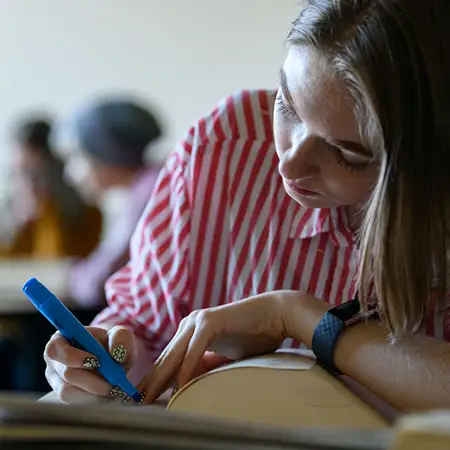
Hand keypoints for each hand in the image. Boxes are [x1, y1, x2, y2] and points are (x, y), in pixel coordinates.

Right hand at [44, 326, 135, 403]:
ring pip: (69, 392)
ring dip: (94, 392)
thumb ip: (120, 338)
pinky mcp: (65, 396)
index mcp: (61, 339)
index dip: (74, 356)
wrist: (115, 360)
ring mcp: (56, 381)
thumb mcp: (120, 335)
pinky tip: (109, 395)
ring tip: (114, 388)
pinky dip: (95, 400)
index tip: (97, 361)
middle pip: (66, 374)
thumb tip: (116, 352)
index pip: (55, 349)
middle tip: (114, 381)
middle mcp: (54, 361)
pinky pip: (76, 403)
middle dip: (93, 379)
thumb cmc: (112, 344)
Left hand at [138, 292, 289, 403]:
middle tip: (134, 404)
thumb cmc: (252, 336)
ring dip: (161, 380)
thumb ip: (206, 366)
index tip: (142, 401)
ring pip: (175, 356)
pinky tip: (179, 387)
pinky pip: (195, 351)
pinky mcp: (210, 322)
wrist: (274, 315)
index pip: (169, 361)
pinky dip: (187, 370)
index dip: (155, 381)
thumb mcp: (224, 357)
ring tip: (147, 400)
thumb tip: (189, 384)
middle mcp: (189, 325)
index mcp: (190, 333)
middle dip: (150, 383)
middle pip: (166, 359)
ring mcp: (198, 322)